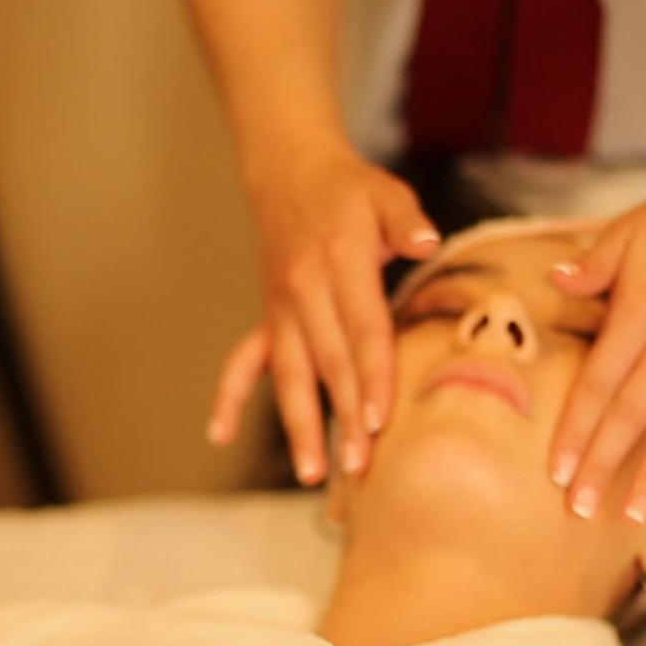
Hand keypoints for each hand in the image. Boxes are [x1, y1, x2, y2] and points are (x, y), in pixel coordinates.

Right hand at [206, 142, 439, 484]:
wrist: (290, 171)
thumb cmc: (349, 190)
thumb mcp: (383, 193)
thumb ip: (405, 220)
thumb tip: (427, 242)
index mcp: (340, 262)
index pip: (362, 330)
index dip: (371, 376)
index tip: (376, 420)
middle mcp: (305, 291)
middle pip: (329, 364)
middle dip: (343, 420)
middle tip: (358, 468)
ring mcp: (282, 310)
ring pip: (289, 376)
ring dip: (300, 426)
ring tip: (311, 475)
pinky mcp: (269, 318)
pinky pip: (243, 361)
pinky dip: (228, 396)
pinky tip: (219, 433)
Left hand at [548, 178, 645, 522]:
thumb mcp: (626, 233)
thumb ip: (589, 266)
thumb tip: (550, 281)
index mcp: (642, 314)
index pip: (600, 384)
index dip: (576, 430)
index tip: (557, 471)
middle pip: (634, 416)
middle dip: (604, 465)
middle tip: (579, 510)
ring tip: (635, 518)